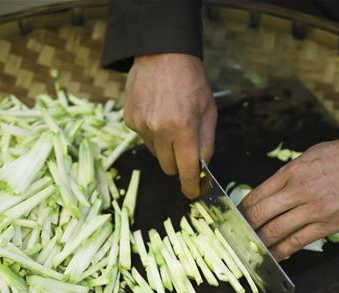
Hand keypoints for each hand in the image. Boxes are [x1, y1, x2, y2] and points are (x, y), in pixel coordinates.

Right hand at [123, 53, 216, 198]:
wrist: (162, 53)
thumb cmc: (191, 81)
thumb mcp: (208, 111)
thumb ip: (206, 143)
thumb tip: (202, 169)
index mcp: (183, 127)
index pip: (187, 170)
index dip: (191, 187)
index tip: (194, 194)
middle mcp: (159, 129)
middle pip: (168, 167)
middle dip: (179, 165)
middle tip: (186, 149)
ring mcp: (141, 125)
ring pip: (156, 153)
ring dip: (165, 147)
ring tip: (171, 121)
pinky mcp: (129, 120)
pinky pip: (144, 138)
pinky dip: (152, 133)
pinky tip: (158, 113)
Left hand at [240, 131, 338, 259]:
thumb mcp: (312, 154)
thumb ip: (291, 173)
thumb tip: (273, 189)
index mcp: (292, 172)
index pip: (256, 195)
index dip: (242, 210)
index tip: (236, 219)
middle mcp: (298, 191)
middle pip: (260, 215)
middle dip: (245, 229)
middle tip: (237, 238)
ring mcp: (313, 210)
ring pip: (275, 232)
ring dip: (261, 243)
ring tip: (252, 250)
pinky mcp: (328, 225)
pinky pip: (298, 242)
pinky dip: (283, 251)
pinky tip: (275, 256)